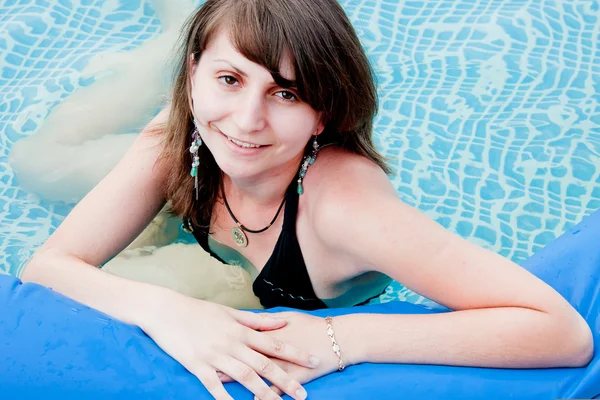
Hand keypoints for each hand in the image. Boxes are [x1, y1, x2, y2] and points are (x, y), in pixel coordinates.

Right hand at [140, 292, 319, 399]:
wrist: (166, 310)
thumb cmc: (199, 310)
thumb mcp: (230, 312)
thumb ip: (257, 321)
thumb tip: (283, 321)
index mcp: (240, 331)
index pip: (274, 344)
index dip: (295, 353)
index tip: (313, 361)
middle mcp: (232, 344)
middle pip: (264, 365)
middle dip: (285, 380)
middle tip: (303, 394)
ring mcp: (215, 356)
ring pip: (244, 378)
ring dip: (263, 393)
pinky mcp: (198, 366)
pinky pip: (215, 386)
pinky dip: (226, 399)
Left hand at [219, 312, 349, 397]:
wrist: (340, 337)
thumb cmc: (314, 326)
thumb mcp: (290, 318)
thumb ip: (270, 321)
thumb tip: (253, 321)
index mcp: (270, 333)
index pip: (242, 338)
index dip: (224, 342)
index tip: (207, 343)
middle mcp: (273, 349)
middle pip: (244, 356)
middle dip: (224, 363)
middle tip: (205, 366)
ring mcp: (284, 363)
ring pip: (258, 373)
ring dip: (239, 381)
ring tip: (221, 384)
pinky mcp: (295, 376)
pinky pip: (277, 388)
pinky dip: (265, 395)